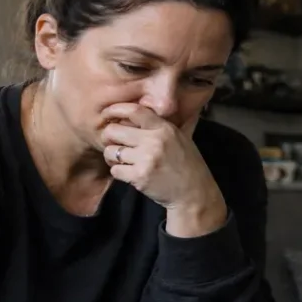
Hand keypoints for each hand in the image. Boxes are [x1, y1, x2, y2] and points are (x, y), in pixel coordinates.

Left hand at [100, 104, 226, 236]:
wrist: (194, 193)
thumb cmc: (187, 164)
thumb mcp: (180, 137)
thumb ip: (161, 124)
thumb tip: (143, 108)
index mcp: (163, 128)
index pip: (134, 110)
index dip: (115, 110)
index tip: (107, 114)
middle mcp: (153, 141)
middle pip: (114, 131)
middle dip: (109, 137)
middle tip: (114, 144)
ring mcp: (146, 159)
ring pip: (111, 151)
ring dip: (112, 157)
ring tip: (121, 161)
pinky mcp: (139, 177)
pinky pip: (115, 170)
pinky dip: (118, 172)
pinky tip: (128, 173)